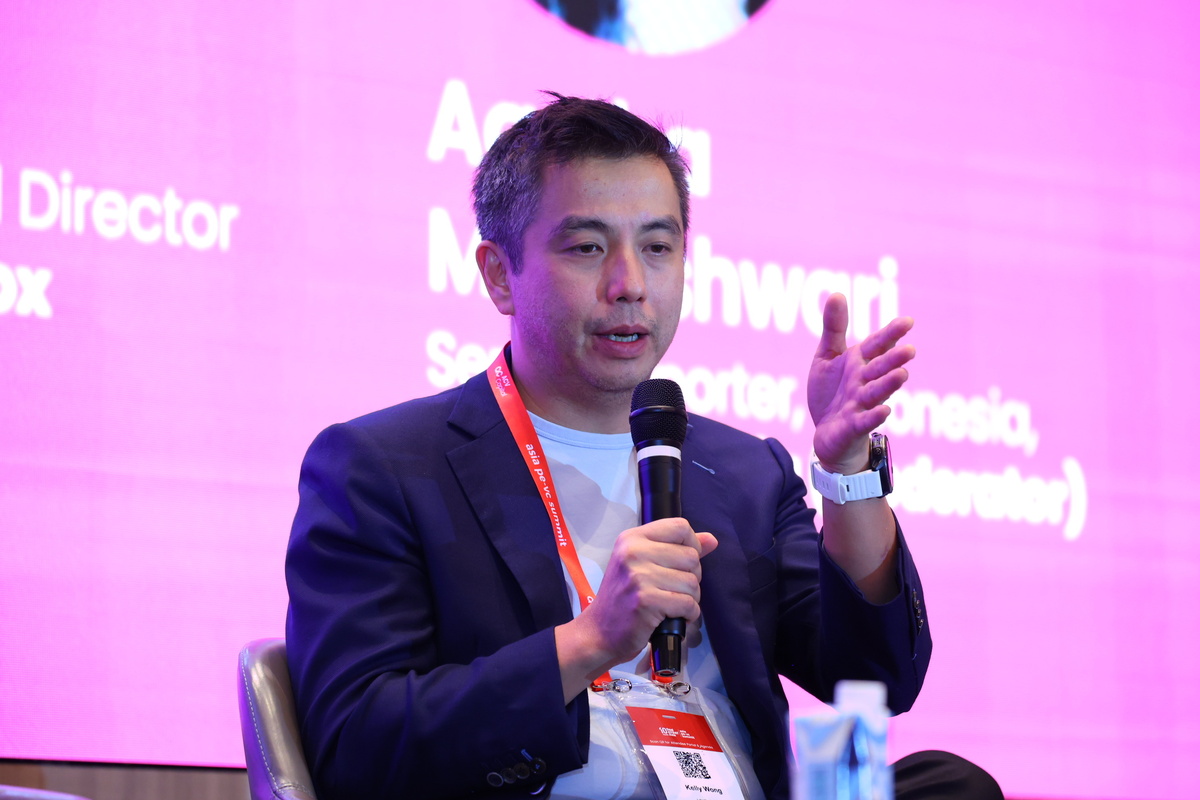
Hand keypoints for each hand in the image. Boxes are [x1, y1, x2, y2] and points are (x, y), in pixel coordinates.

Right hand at [555, 519, 717, 692]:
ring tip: (672, 604)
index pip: (680, 527)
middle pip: (691, 557)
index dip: (692, 545)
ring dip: (690, 598)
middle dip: (692, 577)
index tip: (684, 563)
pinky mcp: (646, 601)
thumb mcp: (642, 564)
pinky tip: (675, 616)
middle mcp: (633, 552)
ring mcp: (639, 577)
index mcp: (632, 538)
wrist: (598, 632)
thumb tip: (711, 540)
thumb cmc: (623, 598)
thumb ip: (677, 549)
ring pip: (692, 582)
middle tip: (674, 590)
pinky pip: (687, 604)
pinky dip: (688, 614)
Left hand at [808, 293, 913, 474]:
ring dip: (889, 384)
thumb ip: (834, 328)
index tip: (908, 321)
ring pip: (876, 393)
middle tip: (910, 350)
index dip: (891, 334)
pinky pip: (864, 421)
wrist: (826, 433)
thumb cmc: (830, 393)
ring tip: (903, 374)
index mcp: (859, 362)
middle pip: (880, 368)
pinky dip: (873, 416)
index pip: (878, 345)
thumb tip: (837, 292)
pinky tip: (885, 410)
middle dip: (894, 359)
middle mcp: (863, 381)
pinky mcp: (853, 426)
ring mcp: (860, 405)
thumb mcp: (827, 357)